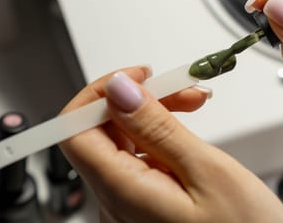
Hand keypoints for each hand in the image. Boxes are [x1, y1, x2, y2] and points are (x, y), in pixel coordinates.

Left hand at [59, 66, 282, 222]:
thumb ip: (156, 128)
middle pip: (101, 131)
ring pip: (121, 141)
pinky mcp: (141, 204)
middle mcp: (115, 203)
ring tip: (192, 103)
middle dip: (138, 99)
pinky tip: (183, 130)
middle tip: (181, 88)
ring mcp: (127, 205)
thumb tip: (118, 90)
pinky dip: (158, 136)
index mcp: (122, 194)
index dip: (98, 96)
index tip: (134, 77)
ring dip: (152, 114)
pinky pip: (137, 158)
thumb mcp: (207, 172)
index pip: (75, 132)